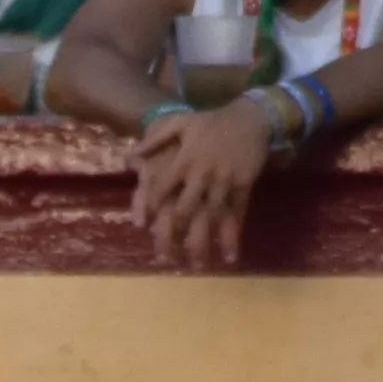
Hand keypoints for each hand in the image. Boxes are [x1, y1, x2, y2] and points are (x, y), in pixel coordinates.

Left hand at [129, 97, 269, 269]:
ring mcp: (224, 181)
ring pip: (211, 218)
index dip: (152, 209)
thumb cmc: (212, 121)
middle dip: (174, 237)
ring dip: (204, 243)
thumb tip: (130, 156)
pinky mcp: (244, 184)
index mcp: (184, 161)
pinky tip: (229, 253)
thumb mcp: (181, 123)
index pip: (161, 190)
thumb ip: (155, 139)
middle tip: (165, 259)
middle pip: (184, 211)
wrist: (252, 115)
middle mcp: (202, 175)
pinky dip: (233, 233)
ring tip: (197, 266)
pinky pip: (237, 212)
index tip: (145, 229)